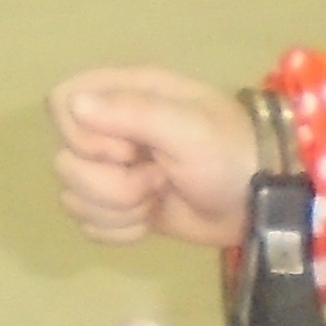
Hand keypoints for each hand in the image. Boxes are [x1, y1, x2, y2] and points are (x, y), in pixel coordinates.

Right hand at [49, 65, 263, 250]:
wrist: (262, 203)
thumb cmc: (229, 153)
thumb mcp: (187, 126)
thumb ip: (131, 111)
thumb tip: (73, 103)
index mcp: (125, 95)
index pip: (63, 102)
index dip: (83, 134)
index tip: (125, 149)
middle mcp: (111, 131)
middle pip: (65, 160)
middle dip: (110, 183)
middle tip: (157, 177)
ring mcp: (114, 173)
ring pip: (73, 197)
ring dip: (119, 209)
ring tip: (159, 197)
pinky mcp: (120, 209)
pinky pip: (89, 224)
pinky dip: (122, 230)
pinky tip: (152, 219)